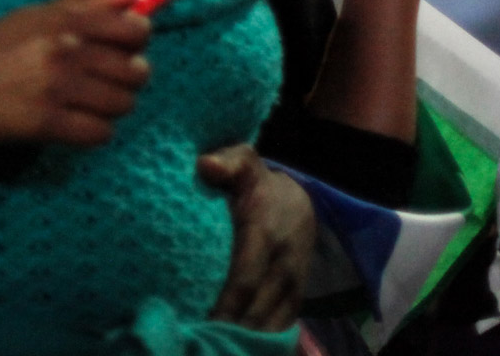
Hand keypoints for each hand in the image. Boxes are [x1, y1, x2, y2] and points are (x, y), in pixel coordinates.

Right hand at [0, 0, 150, 148]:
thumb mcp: (36, 15)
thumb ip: (86, 2)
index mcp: (64, 22)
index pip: (132, 29)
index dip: (139, 39)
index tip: (128, 45)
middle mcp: (64, 53)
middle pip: (134, 70)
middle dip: (131, 77)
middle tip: (111, 79)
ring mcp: (57, 90)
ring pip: (123, 104)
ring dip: (114, 105)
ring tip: (94, 102)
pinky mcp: (48, 125)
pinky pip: (100, 133)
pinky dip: (96, 131)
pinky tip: (80, 122)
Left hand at [199, 145, 313, 330]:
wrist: (300, 198)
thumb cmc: (257, 182)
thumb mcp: (243, 161)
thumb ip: (227, 161)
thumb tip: (204, 165)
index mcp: (265, 233)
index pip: (245, 278)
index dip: (225, 306)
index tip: (202, 323)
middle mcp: (284, 263)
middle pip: (256, 310)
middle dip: (230, 329)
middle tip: (199, 341)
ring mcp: (294, 282)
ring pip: (270, 324)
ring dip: (245, 338)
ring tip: (214, 346)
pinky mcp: (297, 296)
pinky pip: (282, 325)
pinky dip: (261, 338)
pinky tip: (237, 345)